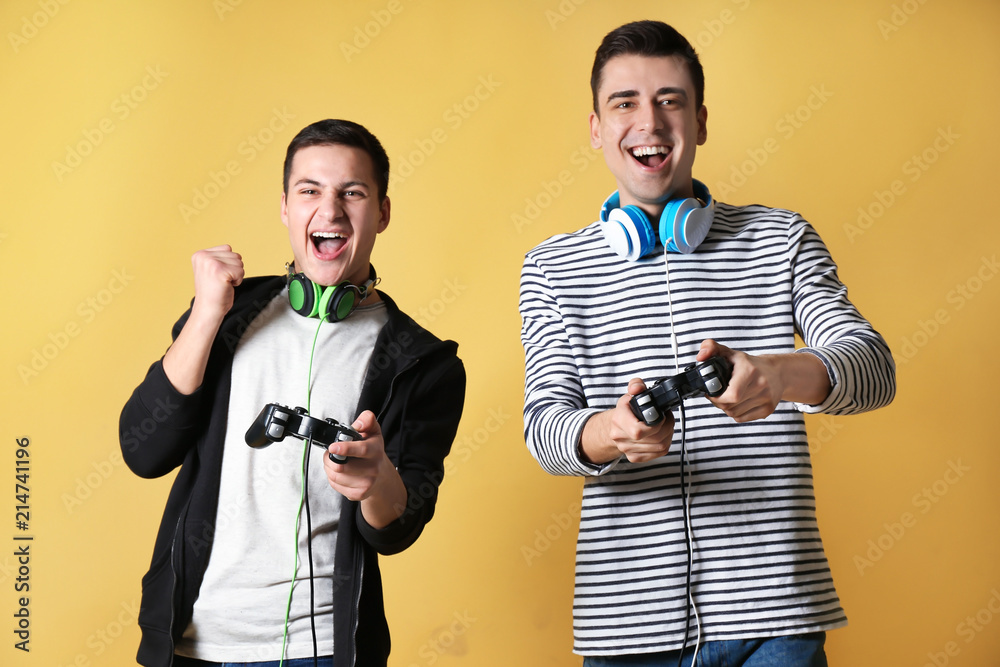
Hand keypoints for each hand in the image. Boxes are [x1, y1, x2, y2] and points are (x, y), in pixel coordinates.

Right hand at [190, 244, 243, 319]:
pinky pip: (241, 271)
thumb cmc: (213, 292)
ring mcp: (211, 262)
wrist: (208, 310)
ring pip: (239, 262)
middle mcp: (203, 256)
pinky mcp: (220, 271)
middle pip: (235, 255)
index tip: (217, 276)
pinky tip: (227, 287)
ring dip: (236, 275)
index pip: (227, 248)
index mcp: (200, 254)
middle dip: (233, 269)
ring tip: (223, 284)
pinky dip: (238, 281)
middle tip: (221, 282)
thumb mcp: (211, 269)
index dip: (228, 263)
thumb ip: (218, 258)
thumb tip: (231, 249)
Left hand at [323, 411, 406, 527]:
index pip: (362, 450)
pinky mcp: (358, 494)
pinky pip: (335, 485)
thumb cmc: (373, 452)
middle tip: (330, 451)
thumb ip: (367, 420)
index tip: (333, 447)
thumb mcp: (373, 431)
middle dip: (329, 458)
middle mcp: (373, 469)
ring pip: (336, 476)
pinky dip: (332, 478)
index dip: (345, 448)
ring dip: (329, 467)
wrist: (382, 476)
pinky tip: (338, 472)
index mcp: (376, 450)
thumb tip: (358, 424)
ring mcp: (367, 483)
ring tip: (333, 461)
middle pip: (342, 466)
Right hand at [582, 378, 675, 463]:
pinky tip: (662, 434)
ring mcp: (627, 450)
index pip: (639, 430)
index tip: (661, 415)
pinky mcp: (634, 457)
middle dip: (668, 427)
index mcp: (618, 420)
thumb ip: (636, 385)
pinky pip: (659, 453)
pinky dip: (665, 443)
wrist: (614, 428)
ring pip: (660, 446)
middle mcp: (620, 437)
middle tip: (667, 418)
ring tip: (665, 424)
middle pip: (655, 439)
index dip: (656, 424)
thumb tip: (637, 388)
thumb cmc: (625, 411)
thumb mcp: (630, 395)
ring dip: (668, 434)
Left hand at [697, 339, 782, 421]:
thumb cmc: (750, 364)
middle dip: (718, 402)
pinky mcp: (768, 409)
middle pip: (730, 406)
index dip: (716, 397)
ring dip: (726, 408)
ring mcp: (766, 399)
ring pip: (734, 414)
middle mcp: (761, 385)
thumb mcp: (729, 352)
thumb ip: (710, 347)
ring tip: (728, 397)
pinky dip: (736, 413)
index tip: (711, 391)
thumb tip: (701, 356)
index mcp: (750, 371)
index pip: (732, 394)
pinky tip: (737, 403)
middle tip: (717, 394)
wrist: (777, 372)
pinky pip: (742, 418)